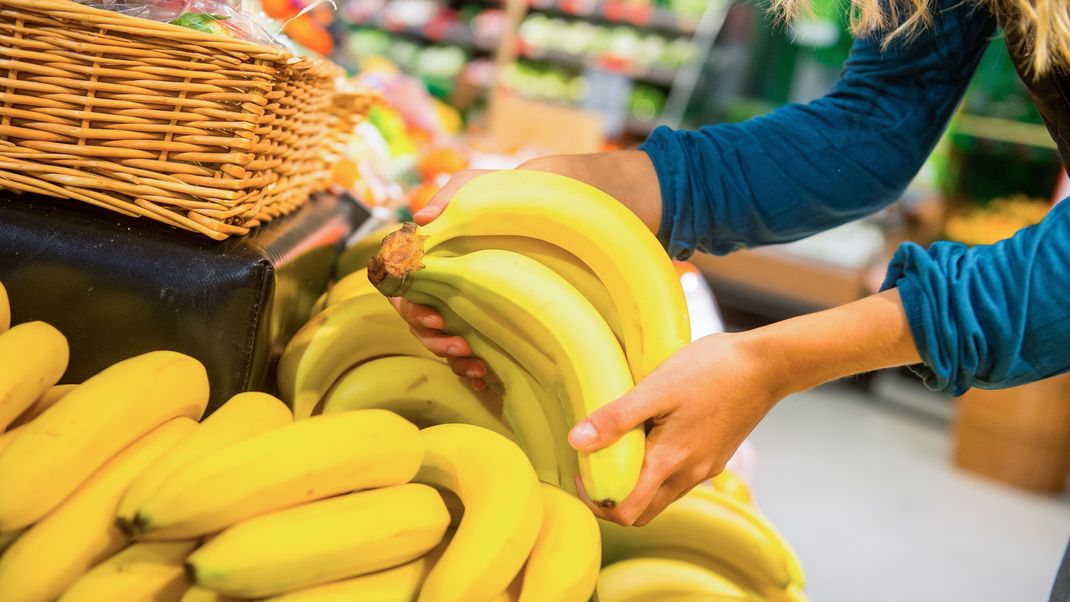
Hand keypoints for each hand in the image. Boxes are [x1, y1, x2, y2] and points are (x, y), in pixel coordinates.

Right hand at [393, 151, 661, 387]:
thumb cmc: (535, 192)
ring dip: (449, 356)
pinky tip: (486, 373)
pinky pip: (479, 358)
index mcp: (445, 256)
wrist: (589, 208)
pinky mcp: (507, 328)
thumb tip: (420, 219)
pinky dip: (473, 370)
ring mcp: (481, 308)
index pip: (408, 286)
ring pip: (446, 343)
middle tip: (453, 341)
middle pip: (421, 320)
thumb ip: (455, 194)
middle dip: (428, 336)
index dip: (407, 302)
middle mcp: (457, 285)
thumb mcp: (494, 185)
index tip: (428, 311)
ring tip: (472, 358)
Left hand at [568, 288, 919, 525]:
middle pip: (642, 512)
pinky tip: (647, 436)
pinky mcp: (714, 456)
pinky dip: (655, 471)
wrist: (767, 365)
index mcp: (671, 462)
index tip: (581, 470)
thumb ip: (616, 418)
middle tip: (592, 465)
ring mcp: (704, 468)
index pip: (626, 511)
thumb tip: (576, 441)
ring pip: (660, 496)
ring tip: (616, 447)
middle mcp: (689, 475)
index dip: (596, 500)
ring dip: (633, 485)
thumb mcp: (656, 388)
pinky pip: (677, 478)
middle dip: (610, 499)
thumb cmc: (712, 370)